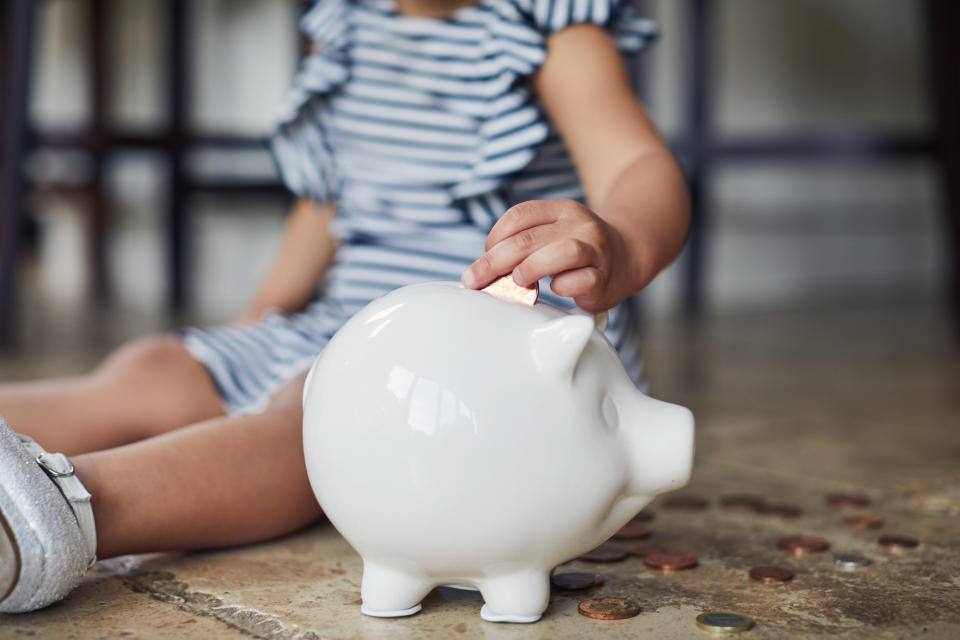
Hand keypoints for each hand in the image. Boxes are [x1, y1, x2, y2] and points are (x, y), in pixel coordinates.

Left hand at [461, 200, 639, 312]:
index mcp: (561, 210)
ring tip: (518, 280)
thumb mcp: (551, 235)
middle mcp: (579, 225)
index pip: (519, 216)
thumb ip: (523, 244)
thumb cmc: (579, 250)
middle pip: (529, 238)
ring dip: (531, 268)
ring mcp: (596, 250)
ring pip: (562, 252)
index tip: (482, 260)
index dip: (494, 239)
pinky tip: (555, 290)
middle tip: (475, 280)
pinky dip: (563, 287)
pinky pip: (582, 281)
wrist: (629, 255)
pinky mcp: (605, 278)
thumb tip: (482, 270)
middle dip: (494, 261)